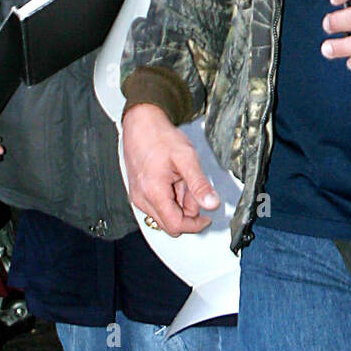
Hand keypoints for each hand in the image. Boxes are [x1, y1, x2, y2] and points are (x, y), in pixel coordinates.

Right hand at [123, 103, 220, 235]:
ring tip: (181, 179)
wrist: (141, 124)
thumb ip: (199, 185)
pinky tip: (172, 180)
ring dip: (179, 204)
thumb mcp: (187, 158)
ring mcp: (138, 197)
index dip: (195, 224)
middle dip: (187, 212)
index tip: (207, 217)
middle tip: (193, 188)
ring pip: (165, 215)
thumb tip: (211, 204)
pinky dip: (170, 198)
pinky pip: (157, 206)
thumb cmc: (160, 137)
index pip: (176, 226)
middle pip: (170, 224)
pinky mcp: (138, 193)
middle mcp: (142, 199)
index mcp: (154, 193)